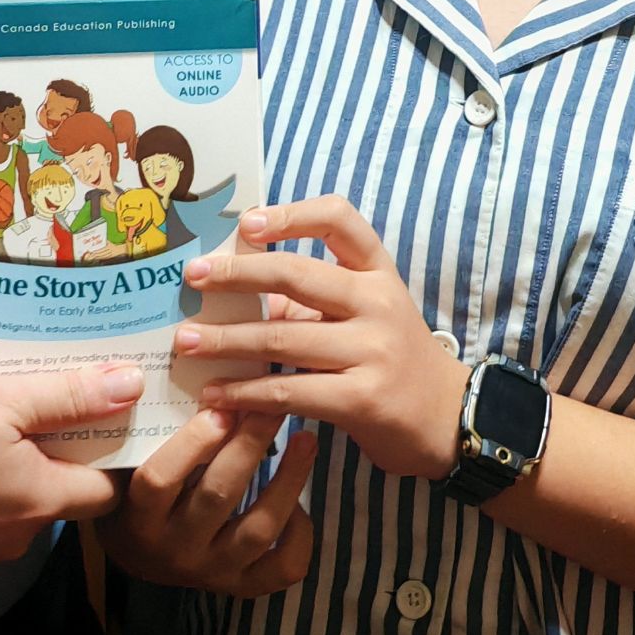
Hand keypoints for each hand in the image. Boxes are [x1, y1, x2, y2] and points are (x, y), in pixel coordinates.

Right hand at [0, 364, 142, 576]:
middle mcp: (12, 541)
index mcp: (38, 502)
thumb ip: (68, 396)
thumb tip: (132, 386)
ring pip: (10, 508)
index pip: (106, 490)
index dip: (110, 452)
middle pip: (57, 496)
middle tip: (35, 402)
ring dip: (6, 469)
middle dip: (52, 452)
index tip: (103, 414)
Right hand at [97, 408, 315, 596]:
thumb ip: (150, 430)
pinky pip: (281, 567)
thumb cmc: (136, 489)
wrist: (142, 555)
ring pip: (257, 529)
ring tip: (306, 439)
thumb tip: (196, 370)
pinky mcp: (242, 585)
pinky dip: (299, 534)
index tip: (220, 405)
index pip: (158, 480)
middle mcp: (173, 551)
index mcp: (138, 517)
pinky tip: (303, 500)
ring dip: (287, 480)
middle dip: (249, 443)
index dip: (191, 443)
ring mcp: (211, 572)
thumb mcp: (131, 465)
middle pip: (216, 495)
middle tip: (274, 402)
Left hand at [173, 197, 467, 479]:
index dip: (292, 215)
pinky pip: (290, 391)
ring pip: (283, 337)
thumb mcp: (367, 315)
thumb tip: (242, 287)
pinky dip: (245, 393)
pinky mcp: (362, 398)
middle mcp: (378, 303)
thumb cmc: (394, 358)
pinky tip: (216, 395)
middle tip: (194, 276)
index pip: (339, 221)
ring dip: (226, 339)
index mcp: (378, 273)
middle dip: (238, 274)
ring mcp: (372, 350)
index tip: (248, 224)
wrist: (448, 418)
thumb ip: (315, 299)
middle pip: (297, 275)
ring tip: (186, 341)